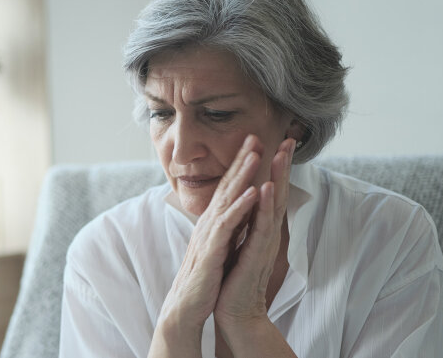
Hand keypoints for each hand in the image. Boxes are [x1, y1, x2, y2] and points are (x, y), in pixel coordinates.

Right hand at [157, 134, 265, 333]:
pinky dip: (240, 208)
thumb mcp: (215, 247)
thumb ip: (224, 228)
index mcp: (213, 222)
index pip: (227, 187)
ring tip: (256, 154)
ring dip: (242, 175)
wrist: (185, 307)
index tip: (254, 143)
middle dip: (242, 159)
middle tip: (255, 136)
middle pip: (227, 185)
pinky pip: (227, 225)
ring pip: (227, 199)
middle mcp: (209, 222)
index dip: (240, 165)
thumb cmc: (203, 279)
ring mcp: (209, 235)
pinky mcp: (211, 251)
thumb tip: (235, 213)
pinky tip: (252, 193)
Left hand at [214, 137, 294, 327]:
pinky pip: (263, 226)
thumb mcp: (240, 243)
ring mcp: (264, 242)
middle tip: (288, 139)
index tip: (277, 142)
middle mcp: (267, 232)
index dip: (274, 167)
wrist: (233, 310)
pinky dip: (266, 206)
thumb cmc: (234, 277)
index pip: (271, 192)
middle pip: (278, 192)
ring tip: (281, 154)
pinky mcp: (257, 254)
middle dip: (282, 165)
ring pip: (274, 205)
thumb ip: (246, 224)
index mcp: (261, 228)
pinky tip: (268, 188)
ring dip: (278, 178)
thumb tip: (246, 203)